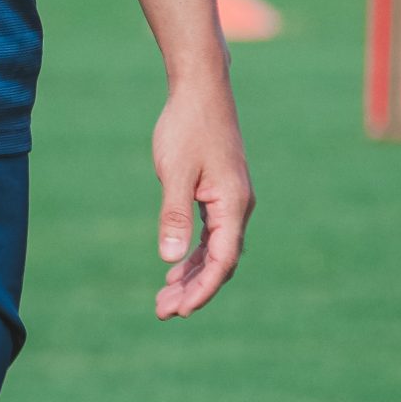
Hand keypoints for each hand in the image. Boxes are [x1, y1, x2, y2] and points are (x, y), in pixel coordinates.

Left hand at [151, 77, 252, 320]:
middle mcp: (238, 207)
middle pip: (220, 262)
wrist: (200, 89)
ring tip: (164, 299)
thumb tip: (169, 258)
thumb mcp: (175, 172)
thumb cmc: (187, 126)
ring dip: (191, 276)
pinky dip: (193, 255)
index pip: (223, 260)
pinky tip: (174, 269)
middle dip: (193, 290)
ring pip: (214, 251)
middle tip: (162, 312)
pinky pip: (211, 236)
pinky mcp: (220, 194)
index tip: (181, 310)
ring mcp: (230, 201)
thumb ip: (174, 215)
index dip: (203, 288)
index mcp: (233, 204)